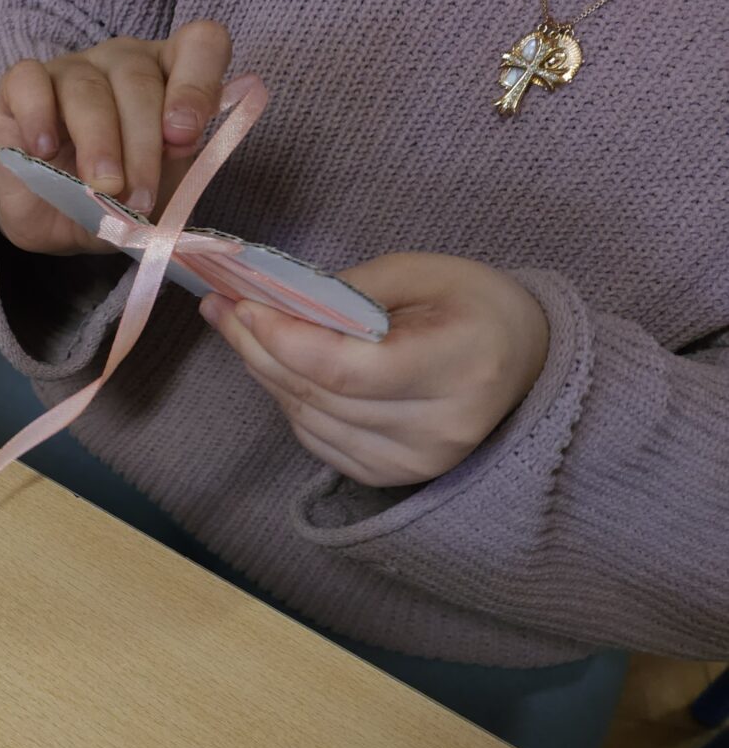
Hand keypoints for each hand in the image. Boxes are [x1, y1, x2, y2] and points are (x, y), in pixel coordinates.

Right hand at [0, 20, 233, 254]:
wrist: (58, 222)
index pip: (200, 44)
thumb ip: (179, 169)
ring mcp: (71, 68)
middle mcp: (124, 61)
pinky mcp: (20, 85)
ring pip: (88, 89)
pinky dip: (38, 116)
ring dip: (99, 144)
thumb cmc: (118, 198)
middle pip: (139, 80)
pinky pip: (29, 81)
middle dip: (143, 145)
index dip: (197, 84)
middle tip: (139, 197)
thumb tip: (178, 144)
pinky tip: (44, 152)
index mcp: (171, 76)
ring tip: (100, 188)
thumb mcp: (161, 192)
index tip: (184, 137)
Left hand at [199, 252, 550, 487]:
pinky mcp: (392, 475)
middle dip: (258, 346)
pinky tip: (277, 365)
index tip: (240, 304)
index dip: (283, 339)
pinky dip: (289, 399)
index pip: (345, 368)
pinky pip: (316, 438)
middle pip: (317, 394)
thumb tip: (270, 301)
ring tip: (238, 327)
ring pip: (307, 418)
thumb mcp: (420, 272)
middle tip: (220, 306)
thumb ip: (346, 291)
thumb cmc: (473, 305)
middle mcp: (437, 428)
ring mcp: (414, 461)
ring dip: (264, 372)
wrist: (527, 363)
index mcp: (456, 366)